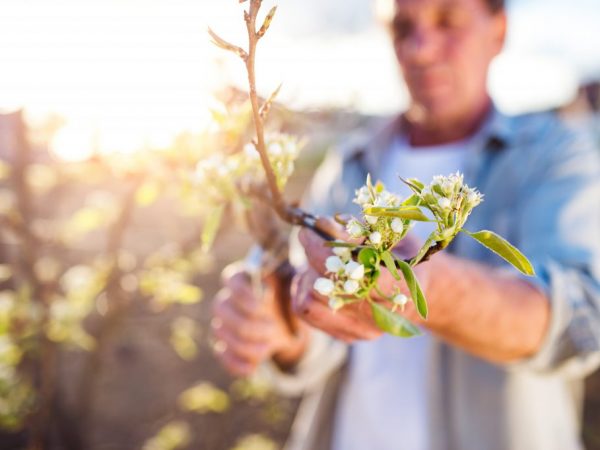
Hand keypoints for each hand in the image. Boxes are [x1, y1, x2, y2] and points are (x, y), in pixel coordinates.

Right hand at [211, 262, 308, 376]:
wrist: (290, 324)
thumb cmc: (289, 299)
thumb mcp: (294, 288)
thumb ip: (284, 282)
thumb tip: (270, 288)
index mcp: (243, 279)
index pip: (230, 279)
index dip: (243, 292)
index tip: (265, 303)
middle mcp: (227, 299)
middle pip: (220, 307)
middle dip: (248, 321)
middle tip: (273, 327)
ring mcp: (223, 323)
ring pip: (220, 332)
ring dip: (246, 342)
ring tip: (270, 345)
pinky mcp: (225, 346)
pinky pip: (222, 355)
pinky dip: (236, 364)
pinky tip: (252, 369)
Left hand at [292, 218, 429, 341]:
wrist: (419, 291)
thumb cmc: (404, 254)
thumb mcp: (393, 233)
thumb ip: (364, 229)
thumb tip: (328, 224)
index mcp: (401, 287)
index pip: (356, 272)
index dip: (328, 249)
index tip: (312, 229)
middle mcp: (382, 315)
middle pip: (329, 287)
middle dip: (312, 255)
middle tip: (308, 235)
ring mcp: (364, 329)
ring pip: (311, 302)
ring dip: (307, 274)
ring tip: (314, 259)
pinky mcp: (348, 335)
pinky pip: (307, 312)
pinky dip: (302, 290)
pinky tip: (314, 276)